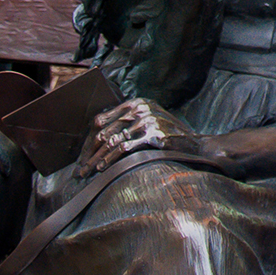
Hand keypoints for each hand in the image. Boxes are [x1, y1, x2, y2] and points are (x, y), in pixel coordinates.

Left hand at [76, 98, 211, 177]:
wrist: (195, 145)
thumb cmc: (169, 136)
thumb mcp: (148, 122)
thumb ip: (127, 123)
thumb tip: (97, 139)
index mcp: (136, 102)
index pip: (102, 120)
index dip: (89, 140)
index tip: (82, 156)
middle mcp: (140, 108)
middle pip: (104, 131)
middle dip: (89, 152)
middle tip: (80, 169)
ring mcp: (147, 120)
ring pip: (112, 140)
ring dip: (97, 158)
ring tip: (88, 171)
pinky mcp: (152, 134)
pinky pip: (124, 147)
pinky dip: (110, 159)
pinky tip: (103, 168)